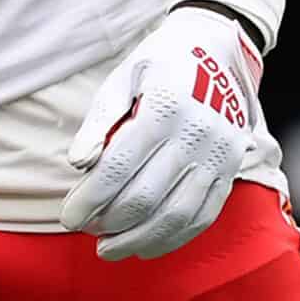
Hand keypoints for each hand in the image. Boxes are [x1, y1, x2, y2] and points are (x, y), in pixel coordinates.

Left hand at [60, 5, 262, 260]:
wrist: (217, 50)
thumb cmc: (159, 64)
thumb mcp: (123, 77)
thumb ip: (99, 121)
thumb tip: (79, 163)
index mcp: (164, 106)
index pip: (119, 167)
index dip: (90, 199)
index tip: (68, 217)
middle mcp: (196, 134)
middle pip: (146, 196)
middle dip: (109, 223)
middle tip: (85, 230)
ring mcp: (218, 155)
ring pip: (176, 215)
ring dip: (139, 240)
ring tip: (110, 250)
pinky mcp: (231, 169)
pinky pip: (203, 216)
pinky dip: (173, 239)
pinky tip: (146, 247)